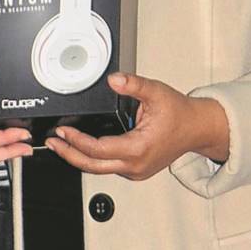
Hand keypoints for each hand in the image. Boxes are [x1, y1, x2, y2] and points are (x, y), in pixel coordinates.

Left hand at [45, 72, 229, 180]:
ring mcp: (136, 170)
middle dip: (69, 154)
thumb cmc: (180, 114)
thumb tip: (114, 79)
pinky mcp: (137, 169)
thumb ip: (133, 84)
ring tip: (62, 145)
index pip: (97, 149)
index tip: (63, 130)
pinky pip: (109, 167)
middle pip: (93, 166)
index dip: (76, 140)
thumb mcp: (156, 92)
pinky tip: (83, 148)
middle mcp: (136, 164)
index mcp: (138, 148)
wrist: (197, 128)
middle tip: (53, 142)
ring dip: (79, 157)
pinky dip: (94, 159)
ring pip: (100, 169)